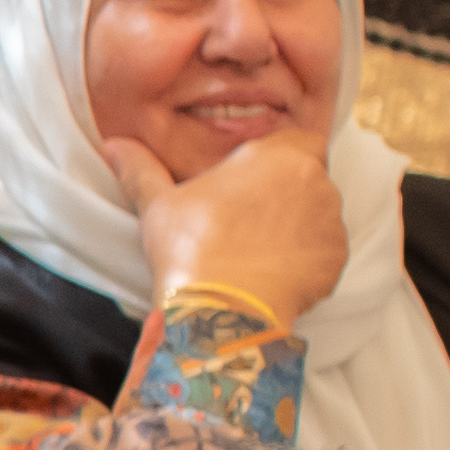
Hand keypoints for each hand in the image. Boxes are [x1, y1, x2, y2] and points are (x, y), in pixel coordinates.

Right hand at [107, 126, 343, 325]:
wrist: (221, 310)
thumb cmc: (190, 248)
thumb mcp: (157, 204)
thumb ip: (140, 169)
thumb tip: (114, 146)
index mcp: (277, 155)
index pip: (300, 139)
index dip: (281, 157)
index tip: (255, 178)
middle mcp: (315, 181)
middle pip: (309, 177)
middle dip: (285, 192)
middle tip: (247, 217)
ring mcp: (330, 222)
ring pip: (319, 214)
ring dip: (297, 225)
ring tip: (256, 248)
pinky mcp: (335, 260)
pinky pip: (324, 251)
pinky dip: (305, 258)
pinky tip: (271, 271)